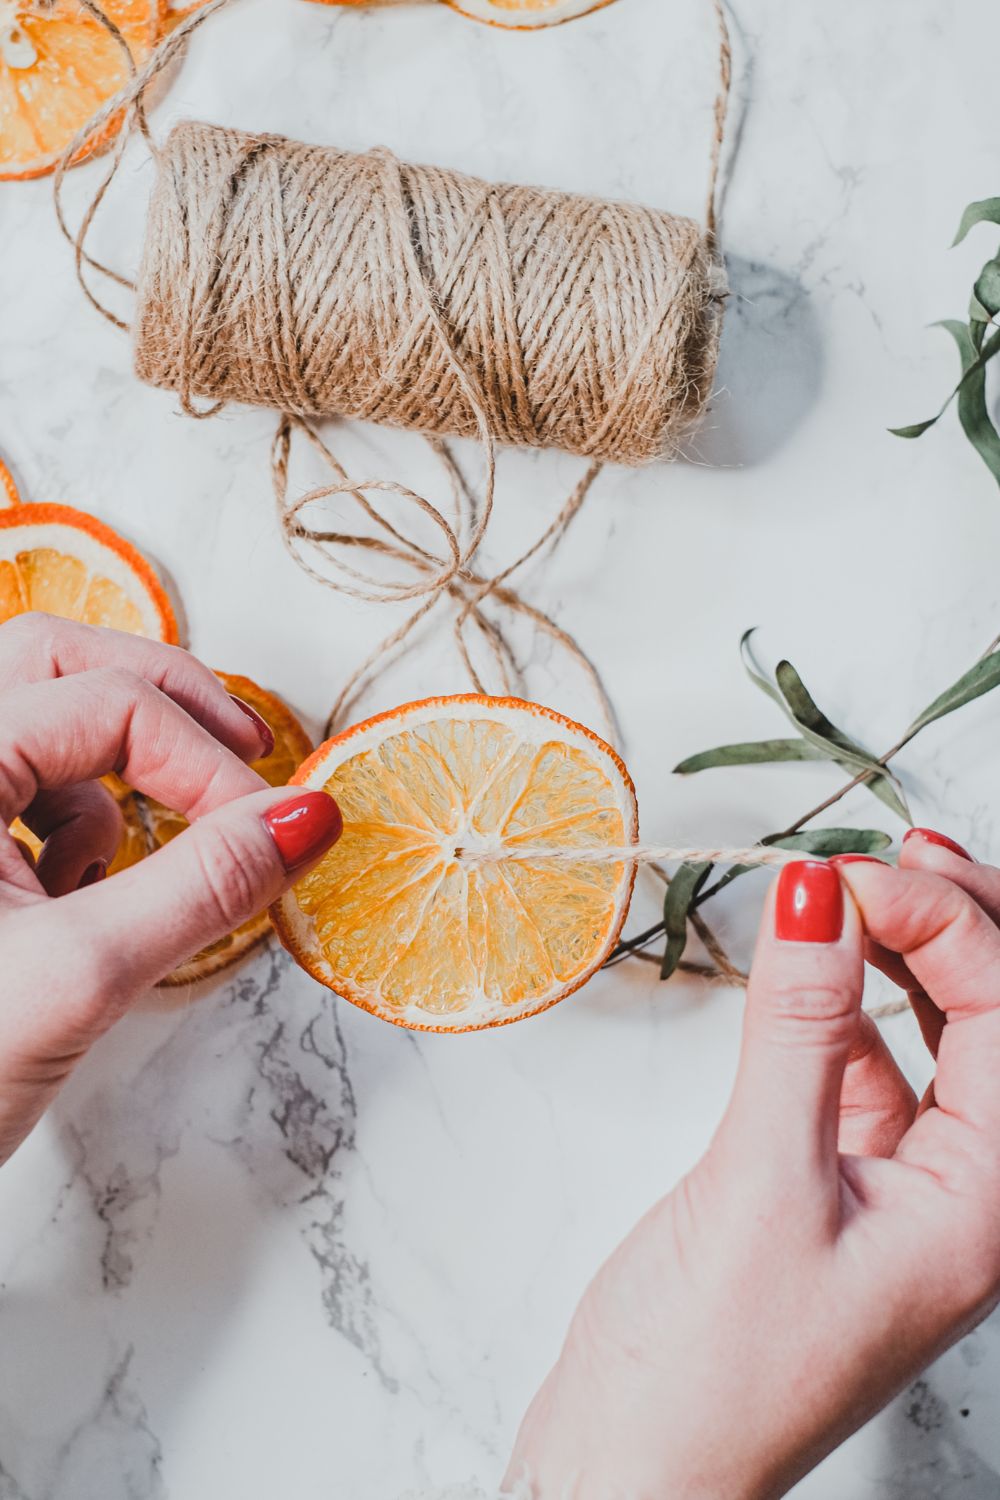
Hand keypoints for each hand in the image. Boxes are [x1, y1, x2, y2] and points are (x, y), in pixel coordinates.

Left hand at [0, 613, 340, 1165]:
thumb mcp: (78, 975)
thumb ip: (205, 885)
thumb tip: (313, 816)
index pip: (109, 707)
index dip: (206, 766)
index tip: (274, 839)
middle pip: (60, 659)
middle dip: (164, 699)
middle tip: (244, 753)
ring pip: (39, 714)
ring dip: (113, 764)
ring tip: (129, 860)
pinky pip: (17, 783)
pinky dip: (72, 816)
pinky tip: (78, 894)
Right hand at [506, 837, 999, 1499]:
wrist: (631, 1468)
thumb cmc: (706, 1373)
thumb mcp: (760, 1183)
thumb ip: (798, 1028)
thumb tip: (821, 893)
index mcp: (988, 1205)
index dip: (943, 924)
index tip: (846, 876)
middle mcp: (966, 1192)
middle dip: (955, 923)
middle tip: (882, 856)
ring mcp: (904, 1184)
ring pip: (942, 1033)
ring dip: (909, 951)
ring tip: (862, 883)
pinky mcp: (837, 1176)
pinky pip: (872, 1062)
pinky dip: (850, 1002)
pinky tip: (817, 970)